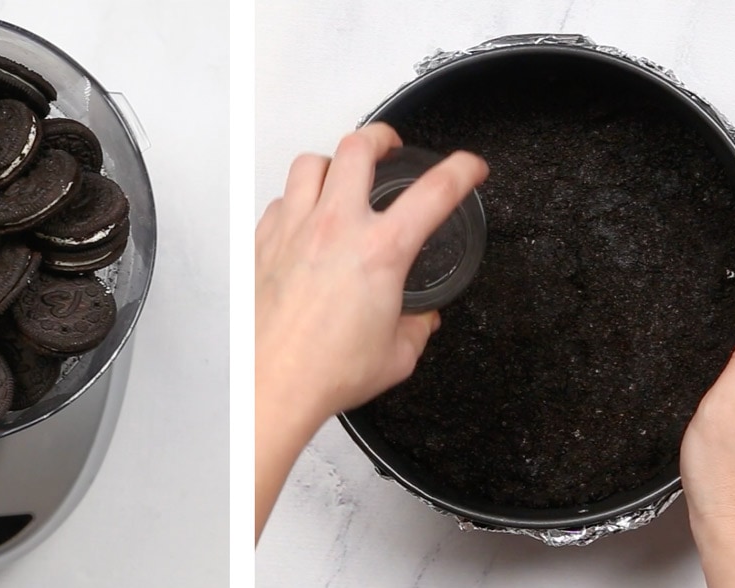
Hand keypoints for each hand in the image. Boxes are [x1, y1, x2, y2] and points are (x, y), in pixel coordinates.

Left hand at [255, 124, 487, 418]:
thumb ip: (418, 327)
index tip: (469, 168)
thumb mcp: (397, 354)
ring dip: (332, 162)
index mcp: (381, 251)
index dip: (462, 170)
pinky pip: (280, 200)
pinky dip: (297, 199)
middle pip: (358, 146)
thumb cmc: (327, 372)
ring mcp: (295, 231)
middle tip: (391, 147)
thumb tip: (421, 319)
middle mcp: (335, 229)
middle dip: (381, 136)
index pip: (435, 191)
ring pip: (311, 163)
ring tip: (342, 174)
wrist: (273, 387)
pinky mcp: (264, 244)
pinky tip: (305, 216)